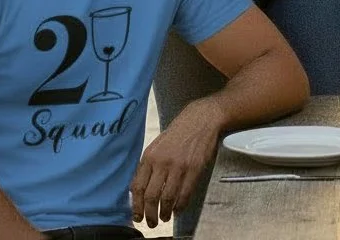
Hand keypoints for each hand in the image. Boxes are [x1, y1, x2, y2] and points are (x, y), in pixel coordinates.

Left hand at [130, 98, 223, 227]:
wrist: (202, 118)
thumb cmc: (180, 131)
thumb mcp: (158, 144)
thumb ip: (149, 165)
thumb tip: (140, 189)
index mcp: (150, 156)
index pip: (137, 188)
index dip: (136, 206)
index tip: (137, 216)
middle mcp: (162, 162)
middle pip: (151, 197)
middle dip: (149, 215)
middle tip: (151, 222)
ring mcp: (179, 166)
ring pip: (167, 198)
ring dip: (164, 213)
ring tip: (165, 217)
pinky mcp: (194, 168)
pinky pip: (185, 194)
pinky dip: (180, 206)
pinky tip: (178, 210)